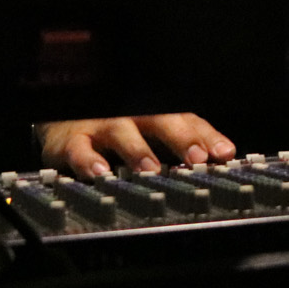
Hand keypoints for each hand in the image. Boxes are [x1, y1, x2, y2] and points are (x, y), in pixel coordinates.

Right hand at [38, 113, 235, 177]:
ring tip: (151, 168)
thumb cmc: (115, 129)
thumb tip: (221, 159)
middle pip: (160, 120)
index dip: (207, 135)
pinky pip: (80, 150)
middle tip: (198, 157)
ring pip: (121, 132)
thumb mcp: (150, 133)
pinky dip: (89, 161)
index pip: (187, 119)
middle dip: (181, 138)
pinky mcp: (72, 141)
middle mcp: (132, 115)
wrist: (63, 120)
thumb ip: (182, 145)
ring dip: (137, 150)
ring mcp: (102, 126)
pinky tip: (100, 174)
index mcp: (155, 113)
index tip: (225, 153)